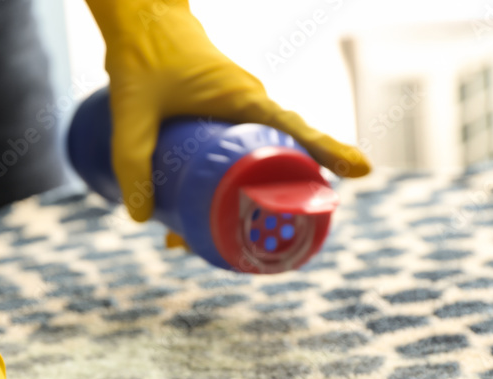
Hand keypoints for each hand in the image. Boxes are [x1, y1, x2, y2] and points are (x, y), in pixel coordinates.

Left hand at [86, 0, 370, 221]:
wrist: (140, 18)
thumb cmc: (142, 54)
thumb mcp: (131, 111)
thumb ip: (132, 161)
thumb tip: (143, 218)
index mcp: (245, 98)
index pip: (296, 128)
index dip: (328, 150)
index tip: (360, 171)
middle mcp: (250, 106)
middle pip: (276, 159)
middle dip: (268, 202)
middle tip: (244, 242)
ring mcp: (237, 114)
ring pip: (251, 163)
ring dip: (235, 200)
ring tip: (190, 240)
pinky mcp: (220, 118)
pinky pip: (234, 156)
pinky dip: (220, 185)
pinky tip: (185, 213)